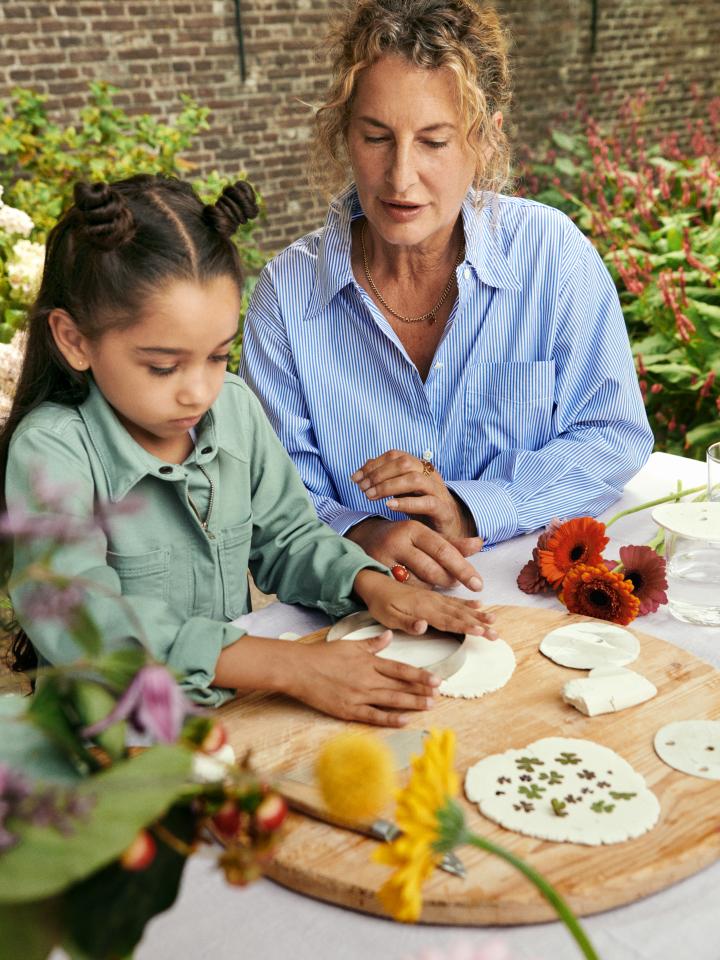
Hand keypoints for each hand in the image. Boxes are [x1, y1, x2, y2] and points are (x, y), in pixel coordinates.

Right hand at [288, 630, 440, 726]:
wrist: (299, 669)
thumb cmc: (323, 655)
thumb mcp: (350, 644)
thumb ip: (372, 643)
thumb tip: (389, 635)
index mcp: (369, 662)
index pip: (401, 669)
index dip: (420, 675)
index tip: (436, 680)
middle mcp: (368, 679)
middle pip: (400, 686)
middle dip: (421, 691)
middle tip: (439, 695)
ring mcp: (359, 696)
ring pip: (392, 701)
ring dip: (412, 703)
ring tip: (429, 706)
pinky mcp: (348, 710)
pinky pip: (373, 716)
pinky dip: (390, 719)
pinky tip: (405, 720)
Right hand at [347, 516, 482, 588]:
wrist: (364, 538)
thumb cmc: (403, 539)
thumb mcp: (425, 536)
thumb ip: (452, 544)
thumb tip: (479, 544)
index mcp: (414, 528)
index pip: (443, 550)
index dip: (462, 568)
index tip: (478, 584)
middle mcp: (398, 541)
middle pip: (431, 569)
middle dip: (448, 580)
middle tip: (456, 583)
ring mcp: (384, 558)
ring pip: (418, 583)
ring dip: (433, 587)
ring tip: (437, 582)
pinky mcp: (376, 574)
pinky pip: (403, 591)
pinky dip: (416, 592)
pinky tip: (420, 588)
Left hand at [352, 450, 476, 538]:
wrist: (450, 529)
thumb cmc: (422, 508)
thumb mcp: (402, 491)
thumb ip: (385, 478)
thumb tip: (363, 467)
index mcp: (420, 467)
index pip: (395, 455)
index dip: (373, 464)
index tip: (355, 478)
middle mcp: (430, 475)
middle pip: (404, 463)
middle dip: (379, 474)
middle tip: (362, 488)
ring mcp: (438, 492)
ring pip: (415, 479)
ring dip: (388, 486)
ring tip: (370, 497)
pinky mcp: (443, 511)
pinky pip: (427, 503)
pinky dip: (406, 503)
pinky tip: (389, 506)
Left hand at [353, 569, 496, 639]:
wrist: (375, 583)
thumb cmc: (380, 604)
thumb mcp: (388, 617)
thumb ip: (407, 623)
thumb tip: (424, 627)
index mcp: (422, 608)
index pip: (447, 620)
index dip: (465, 626)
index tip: (481, 632)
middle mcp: (432, 602)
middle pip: (459, 615)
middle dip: (478, 624)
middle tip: (495, 633)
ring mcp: (434, 598)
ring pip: (460, 608)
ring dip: (477, 615)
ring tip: (493, 621)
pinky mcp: (433, 597)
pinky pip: (454, 600)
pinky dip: (467, 604)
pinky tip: (479, 605)